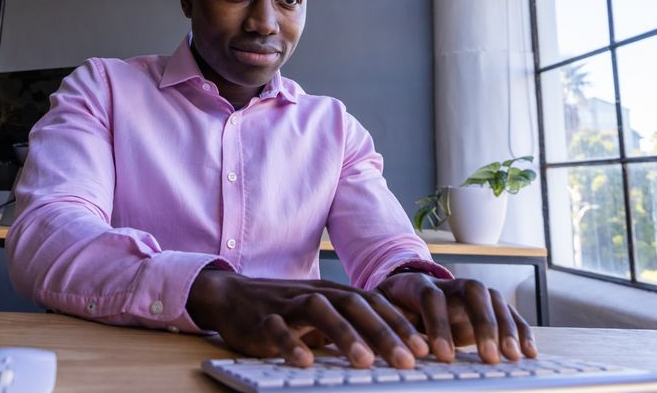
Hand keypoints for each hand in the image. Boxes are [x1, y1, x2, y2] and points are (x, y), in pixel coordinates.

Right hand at [186, 269, 429, 368]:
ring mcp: (288, 305)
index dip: (399, 324)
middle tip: (407, 360)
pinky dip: (292, 343)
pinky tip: (306, 362)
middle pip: (354, 305)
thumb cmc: (286, 310)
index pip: (374, 303)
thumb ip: (352, 327)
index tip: (424, 349)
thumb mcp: (323, 315)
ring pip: (320, 311)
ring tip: (364, 362)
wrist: (232, 296)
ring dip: (344, 335)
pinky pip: (278, 329)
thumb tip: (395, 350)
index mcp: (334, 293)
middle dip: (383, 332)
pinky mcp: (262, 319)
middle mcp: (316, 294)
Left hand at [376, 272, 536, 363]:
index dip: (438, 325)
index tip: (443, 356)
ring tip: (512, 357)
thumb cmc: (392, 308)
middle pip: (473, 290)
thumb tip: (395, 348)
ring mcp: (470, 292)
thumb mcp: (382, 314)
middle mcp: (449, 283)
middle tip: (489, 357)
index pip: (432, 297)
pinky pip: (508, 312)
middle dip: (484, 322)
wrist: (403, 292)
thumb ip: (388, 327)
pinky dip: (521, 330)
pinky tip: (528, 353)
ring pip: (494, 299)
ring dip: (506, 328)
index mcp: (418, 284)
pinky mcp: (486, 305)